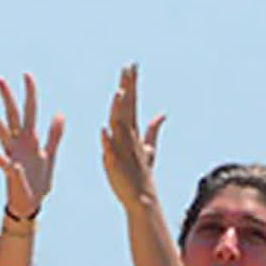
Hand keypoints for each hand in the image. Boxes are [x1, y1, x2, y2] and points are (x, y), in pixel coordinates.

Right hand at [0, 74, 64, 219]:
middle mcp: (20, 144)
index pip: (31, 111)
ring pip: (2, 133)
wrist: (31, 203)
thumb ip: (55, 135)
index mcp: (32, 139)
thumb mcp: (50, 155)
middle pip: (13, 116)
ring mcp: (12, 155)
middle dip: (8, 97)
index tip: (27, 75)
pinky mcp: (10, 172)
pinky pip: (1, 161)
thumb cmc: (39, 180)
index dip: (30, 93)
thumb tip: (60, 114)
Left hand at [99, 64, 164, 208]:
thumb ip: (153, 131)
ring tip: (118, 93)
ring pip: (121, 127)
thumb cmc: (140, 173)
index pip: (132, 103)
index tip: (131, 65)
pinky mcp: (116, 165)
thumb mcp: (148, 149)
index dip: (132, 85)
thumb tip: (162, 114)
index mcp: (133, 132)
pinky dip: (108, 142)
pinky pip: (111, 152)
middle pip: (128, 108)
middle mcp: (129, 138)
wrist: (141, 199)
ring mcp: (124, 150)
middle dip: (128, 88)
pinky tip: (103, 131)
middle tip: (128, 68)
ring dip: (119, 110)